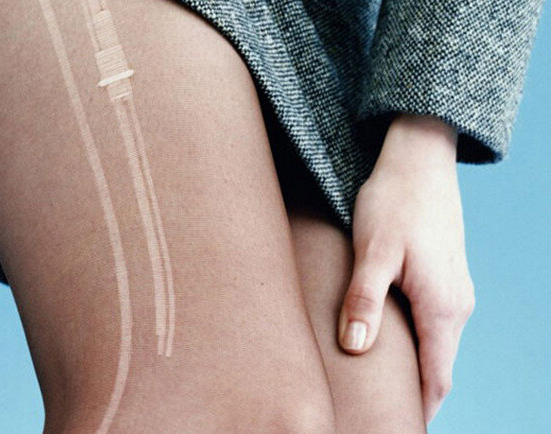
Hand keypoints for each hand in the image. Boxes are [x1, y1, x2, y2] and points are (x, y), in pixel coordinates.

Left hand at [338, 113, 475, 423]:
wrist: (418, 158)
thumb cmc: (394, 200)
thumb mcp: (373, 250)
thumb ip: (363, 300)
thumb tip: (357, 348)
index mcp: (442, 306)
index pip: (435, 378)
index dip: (417, 409)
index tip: (395, 426)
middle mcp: (456, 304)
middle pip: (437, 367)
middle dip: (414, 395)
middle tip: (381, 414)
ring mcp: (453, 289)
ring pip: (435, 345)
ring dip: (414, 369)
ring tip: (381, 387)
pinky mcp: (442, 276)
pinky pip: (433, 324)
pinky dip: (416, 344)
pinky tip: (389, 342)